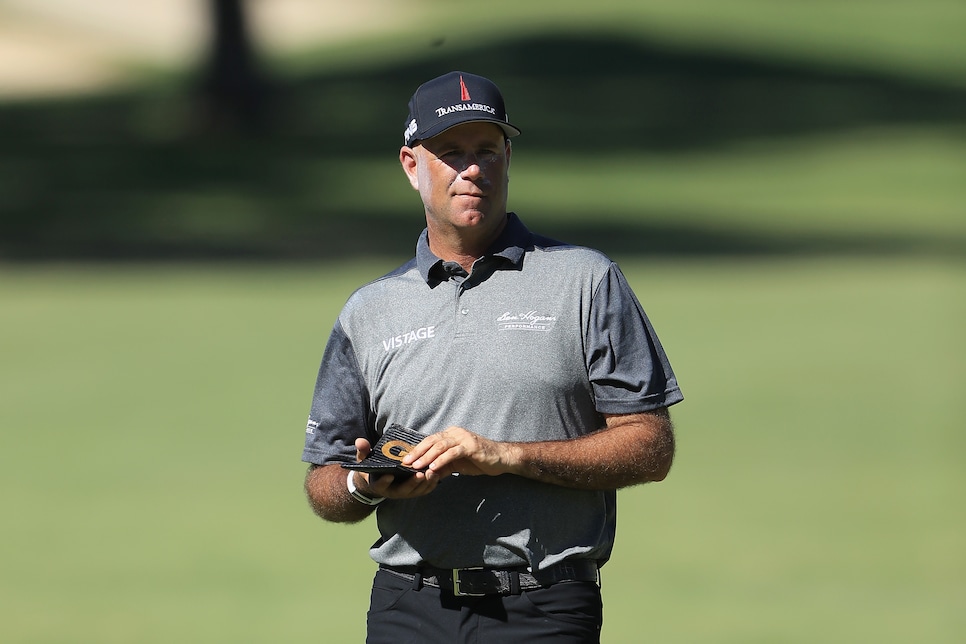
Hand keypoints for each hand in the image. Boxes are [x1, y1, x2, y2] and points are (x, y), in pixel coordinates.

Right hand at [351, 438, 439, 498]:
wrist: (377, 480)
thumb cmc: (372, 468)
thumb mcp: (364, 459)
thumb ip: (363, 451)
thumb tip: (360, 441)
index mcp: (378, 484)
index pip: (381, 484)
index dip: (385, 481)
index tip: (389, 475)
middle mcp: (392, 492)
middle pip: (403, 490)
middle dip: (412, 483)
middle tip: (420, 474)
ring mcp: (404, 493)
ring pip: (415, 491)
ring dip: (425, 484)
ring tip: (432, 473)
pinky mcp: (413, 491)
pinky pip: (423, 490)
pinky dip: (430, 485)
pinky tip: (437, 475)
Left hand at [401, 426, 515, 477]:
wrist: (501, 459)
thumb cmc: (480, 460)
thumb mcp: (457, 464)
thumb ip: (443, 467)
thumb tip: (427, 474)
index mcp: (451, 435)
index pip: (430, 441)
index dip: (417, 450)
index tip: (406, 460)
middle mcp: (456, 433)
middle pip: (432, 441)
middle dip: (418, 452)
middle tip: (406, 462)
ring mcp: (463, 438)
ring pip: (440, 446)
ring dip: (427, 456)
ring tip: (416, 465)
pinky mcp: (471, 446)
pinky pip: (453, 453)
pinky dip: (441, 460)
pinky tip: (433, 467)